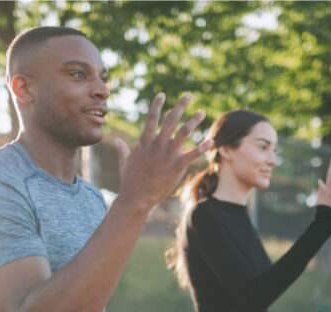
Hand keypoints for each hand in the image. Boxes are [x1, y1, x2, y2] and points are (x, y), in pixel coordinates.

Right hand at [115, 93, 211, 210]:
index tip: (162, 94)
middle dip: (180, 105)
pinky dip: (203, 147)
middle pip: (171, 119)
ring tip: (202, 112)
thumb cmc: (129, 181)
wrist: (136, 198)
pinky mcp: (177, 166)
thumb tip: (118, 140)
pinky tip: (212, 141)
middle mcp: (157, 144)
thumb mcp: (124, 162)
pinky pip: (193, 154)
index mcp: (145, 142)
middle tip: (189, 95)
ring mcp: (168, 154)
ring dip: (194, 120)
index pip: (151, 118)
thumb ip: (123, 149)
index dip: (157, 105)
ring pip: (184, 131)